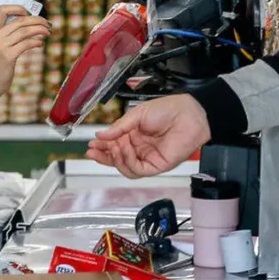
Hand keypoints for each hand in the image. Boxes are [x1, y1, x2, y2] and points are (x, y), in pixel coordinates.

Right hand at [0, 6, 49, 95]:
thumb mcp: (1, 44)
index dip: (17, 8)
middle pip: (19, 21)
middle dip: (36, 20)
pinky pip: (26, 44)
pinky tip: (41, 43)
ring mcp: (1, 46)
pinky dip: (36, 42)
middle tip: (47, 23)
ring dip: (39, 30)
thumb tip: (32, 21)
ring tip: (48, 32)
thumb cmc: (0, 60)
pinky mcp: (8, 56)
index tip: (28, 13)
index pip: (2, 10)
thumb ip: (10, 32)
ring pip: (24, 31)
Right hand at [86, 94, 209, 178]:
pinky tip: (125, 149)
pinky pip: (137, 170)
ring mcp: (148, 158)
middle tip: (92, 151)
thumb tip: (101, 134)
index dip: (102, 147)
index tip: (91, 144)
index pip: (115, 146)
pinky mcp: (157, 165)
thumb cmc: (168, 109)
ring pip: (125, 168)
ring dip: (116, 158)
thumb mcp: (137, 114)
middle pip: (118, 159)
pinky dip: (128, 161)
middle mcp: (140, 148)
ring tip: (112, 147)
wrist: (187, 113)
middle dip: (103, 156)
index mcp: (135, 135)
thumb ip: (119, 127)